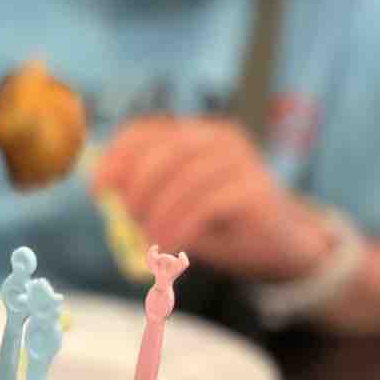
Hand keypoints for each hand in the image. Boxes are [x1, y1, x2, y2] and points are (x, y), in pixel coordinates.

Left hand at [90, 117, 334, 281]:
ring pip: (185, 179)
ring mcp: (243, 161)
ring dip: (158, 213)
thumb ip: (144, 196)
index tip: (98, 189)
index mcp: (196, 133)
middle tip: (127, 217)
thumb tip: (107, 197)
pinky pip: (207, 204)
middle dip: (137, 186)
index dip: (116, 157)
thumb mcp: (176, 207)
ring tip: (150, 240)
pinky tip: (171, 245)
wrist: (282, 249)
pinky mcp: (257, 190)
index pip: (146, 131)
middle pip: (165, 150)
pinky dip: (181, 227)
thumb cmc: (222, 225)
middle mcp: (221, 138)